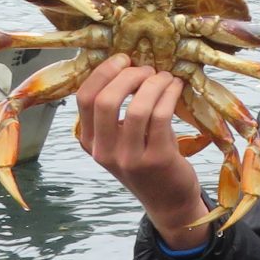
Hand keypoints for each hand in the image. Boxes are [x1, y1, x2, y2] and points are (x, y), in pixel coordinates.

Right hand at [76, 54, 209, 247]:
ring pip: (137, 108)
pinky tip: (176, 88)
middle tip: (147, 68)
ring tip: (165, 77)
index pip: (84, 98)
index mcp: (89, 141)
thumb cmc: (144, 160)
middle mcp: (104, 152)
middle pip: (105, 100)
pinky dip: (169, 95)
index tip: (123, 59)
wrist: (167, 200)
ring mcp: (130, 158)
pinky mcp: (157, 159)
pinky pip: (161, 116)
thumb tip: (127, 64)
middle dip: (128, 75)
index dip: (103, 72)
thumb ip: (114, 111)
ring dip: (154, 84)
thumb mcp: (118, 140)